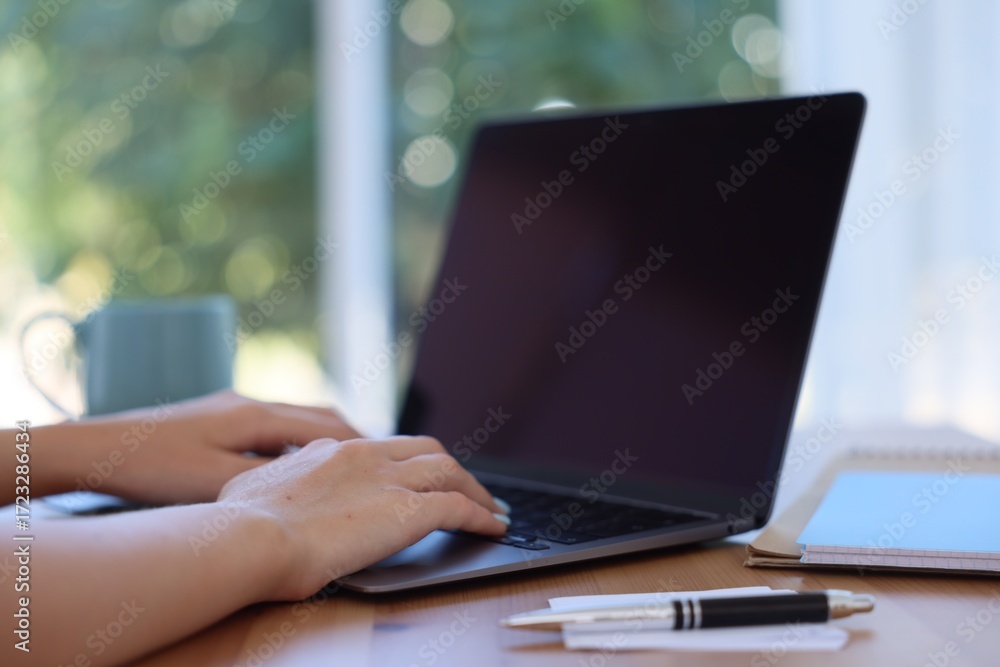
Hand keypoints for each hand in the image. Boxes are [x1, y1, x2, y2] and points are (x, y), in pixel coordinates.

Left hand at [51, 391, 362, 503]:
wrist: (98, 447)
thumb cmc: (155, 468)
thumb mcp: (217, 484)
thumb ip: (268, 482)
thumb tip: (313, 483)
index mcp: (257, 416)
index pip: (326, 428)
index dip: (360, 444)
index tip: (387, 459)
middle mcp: (250, 402)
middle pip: (317, 414)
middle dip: (351, 435)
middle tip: (378, 456)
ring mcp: (231, 405)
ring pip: (295, 415)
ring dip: (323, 435)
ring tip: (344, 458)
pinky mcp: (215, 414)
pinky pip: (272, 421)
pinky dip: (295, 438)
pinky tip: (291, 458)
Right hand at [218, 436, 509, 600]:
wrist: (250, 537)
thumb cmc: (239, 522)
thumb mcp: (251, 488)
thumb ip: (273, 483)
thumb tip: (265, 489)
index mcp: (331, 451)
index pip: (384, 448)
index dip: (409, 461)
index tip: (418, 476)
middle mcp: (366, 456)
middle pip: (426, 451)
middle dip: (450, 468)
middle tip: (465, 486)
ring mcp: (389, 480)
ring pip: (451, 472)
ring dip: (476, 491)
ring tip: (490, 508)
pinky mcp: (408, 511)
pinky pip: (459, 507)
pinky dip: (481, 516)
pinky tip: (491, 528)